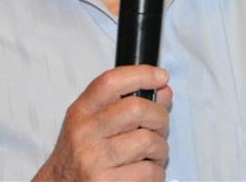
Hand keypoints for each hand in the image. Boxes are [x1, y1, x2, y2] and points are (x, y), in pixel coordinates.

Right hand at [33, 65, 171, 181]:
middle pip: (136, 108)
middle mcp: (85, 133)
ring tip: (151, 156)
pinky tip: (143, 174)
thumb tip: (163, 91)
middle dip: (160, 117)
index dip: (142, 74)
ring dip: (160, 149)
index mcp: (81, 112)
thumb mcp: (94, 124)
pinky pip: (149, 172)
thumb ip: (127, 104)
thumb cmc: (82, 155)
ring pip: (148, 141)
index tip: (161, 77)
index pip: (111, 81)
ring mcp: (94, 161)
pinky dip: (156, 173)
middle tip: (159, 127)